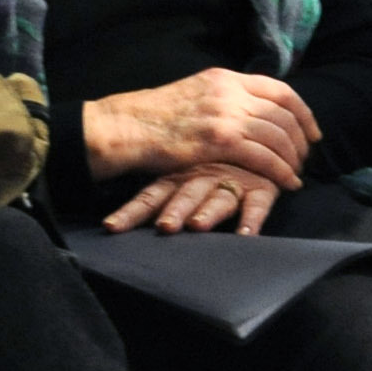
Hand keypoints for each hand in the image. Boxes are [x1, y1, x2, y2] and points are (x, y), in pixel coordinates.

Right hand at [85, 68, 318, 186]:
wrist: (127, 127)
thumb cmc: (153, 117)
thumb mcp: (194, 93)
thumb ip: (222, 98)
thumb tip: (247, 111)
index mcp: (225, 78)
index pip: (281, 89)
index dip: (303, 112)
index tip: (312, 131)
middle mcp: (230, 92)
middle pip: (284, 114)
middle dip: (301, 139)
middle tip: (304, 157)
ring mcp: (226, 115)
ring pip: (278, 136)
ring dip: (293, 158)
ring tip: (296, 173)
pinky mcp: (220, 141)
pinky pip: (265, 157)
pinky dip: (281, 171)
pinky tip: (288, 182)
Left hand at [105, 163, 289, 234]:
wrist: (255, 136)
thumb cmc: (213, 159)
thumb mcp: (181, 170)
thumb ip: (156, 192)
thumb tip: (113, 218)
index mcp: (178, 177)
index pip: (150, 196)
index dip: (132, 212)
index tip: (111, 227)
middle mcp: (201, 179)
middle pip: (184, 197)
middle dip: (174, 211)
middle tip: (164, 226)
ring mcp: (231, 182)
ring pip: (218, 199)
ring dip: (208, 213)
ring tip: (197, 225)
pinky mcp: (259, 187)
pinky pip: (257, 204)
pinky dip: (252, 219)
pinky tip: (246, 234)